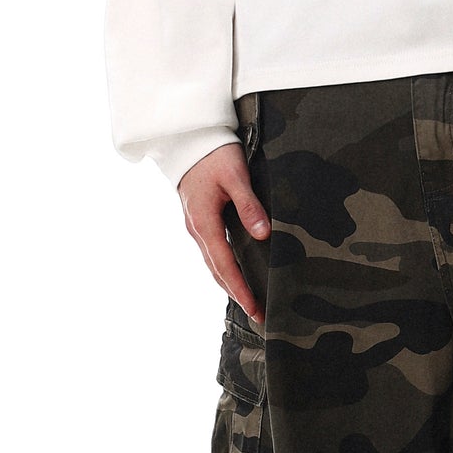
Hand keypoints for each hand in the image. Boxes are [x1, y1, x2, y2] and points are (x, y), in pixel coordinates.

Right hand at [178, 139, 269, 321]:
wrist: (188, 139)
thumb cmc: (214, 155)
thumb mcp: (235, 176)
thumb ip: (249, 205)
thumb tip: (263, 234)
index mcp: (204, 222)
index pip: (224, 265)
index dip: (239, 288)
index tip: (254, 308)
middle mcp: (197, 229)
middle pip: (217, 270)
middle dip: (236, 293)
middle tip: (258, 314)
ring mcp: (196, 225)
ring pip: (213, 262)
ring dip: (229, 282)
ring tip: (248, 300)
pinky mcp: (199, 219)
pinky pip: (212, 250)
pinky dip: (224, 267)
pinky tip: (235, 271)